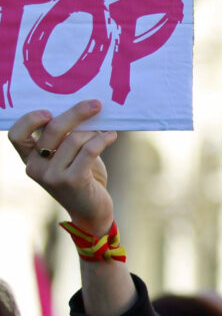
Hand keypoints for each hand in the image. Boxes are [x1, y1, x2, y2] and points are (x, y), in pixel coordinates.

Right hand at [8, 100, 116, 235]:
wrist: (93, 212)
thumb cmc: (83, 178)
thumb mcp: (69, 157)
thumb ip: (67, 138)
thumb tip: (84, 108)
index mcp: (30, 160)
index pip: (16, 135)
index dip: (29, 120)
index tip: (49, 111)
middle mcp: (36, 168)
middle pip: (51, 130)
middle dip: (76, 113)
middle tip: (95, 104)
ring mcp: (53, 176)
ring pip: (74, 139)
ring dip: (94, 132)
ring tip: (106, 132)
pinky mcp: (73, 181)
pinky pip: (89, 150)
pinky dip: (103, 140)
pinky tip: (111, 136)